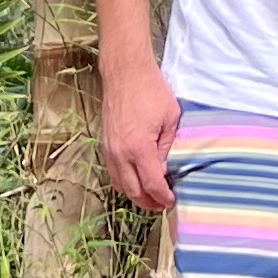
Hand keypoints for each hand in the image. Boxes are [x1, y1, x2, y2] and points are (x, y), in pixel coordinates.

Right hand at [101, 50, 180, 212]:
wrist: (125, 72)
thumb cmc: (151, 90)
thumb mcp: (170, 117)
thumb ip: (167, 147)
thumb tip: (164, 170)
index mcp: (139, 148)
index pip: (151, 184)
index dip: (163, 197)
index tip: (172, 201)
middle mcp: (121, 154)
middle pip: (133, 191)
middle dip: (149, 202)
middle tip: (163, 205)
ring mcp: (110, 150)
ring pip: (120, 185)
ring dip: (135, 195)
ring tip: (151, 196)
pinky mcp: (105, 144)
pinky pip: (113, 173)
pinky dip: (125, 182)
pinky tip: (136, 180)